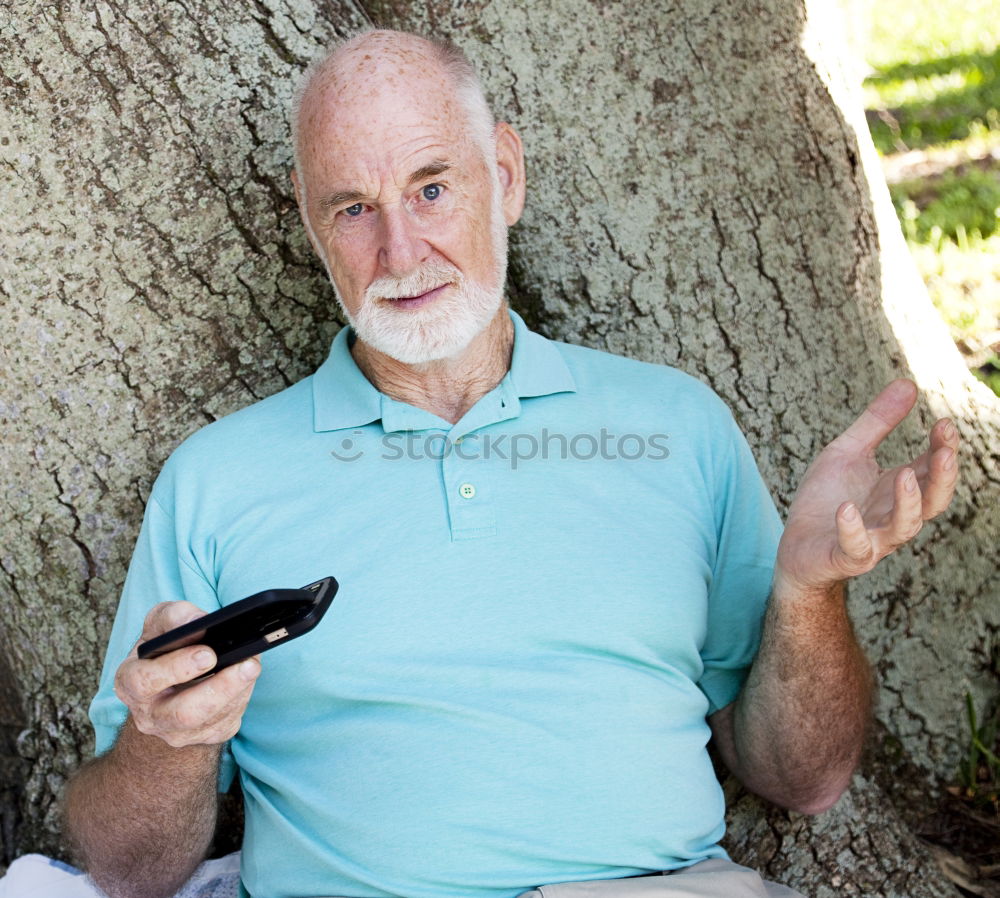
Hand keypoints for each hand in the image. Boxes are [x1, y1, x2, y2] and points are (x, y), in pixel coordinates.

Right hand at [114, 601, 261, 747]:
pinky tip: (247, 677)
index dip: (177, 667)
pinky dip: (242, 696)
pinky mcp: (205, 737)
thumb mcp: (158, 627)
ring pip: (212, 720)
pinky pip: (228, 721)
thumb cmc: (163, 651)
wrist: (167, 688)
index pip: (145, 681)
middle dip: (218, 689)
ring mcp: (177, 732)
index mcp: (130, 684)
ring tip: (252, 665)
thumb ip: (172, 616)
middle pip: (184, 713)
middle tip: (245, 665)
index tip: (208, 652)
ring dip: (238, 691)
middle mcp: (150, 716)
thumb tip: (196, 619)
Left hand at [775, 379, 958, 594]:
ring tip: (903, 474)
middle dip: (941, 476)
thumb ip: (877, 423)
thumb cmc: (826, 499)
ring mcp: (872, 539)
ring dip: (908, 503)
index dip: (942, 449)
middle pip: (932, 500)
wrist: (797, 548)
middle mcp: (893, 516)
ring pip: (904, 527)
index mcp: (898, 490)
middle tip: (945, 450)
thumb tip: (908, 383)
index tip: (945, 423)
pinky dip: (852, 530)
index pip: (931, 469)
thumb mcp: (847, 452)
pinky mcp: (844, 556)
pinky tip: (846, 509)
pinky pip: (855, 548)